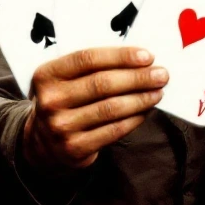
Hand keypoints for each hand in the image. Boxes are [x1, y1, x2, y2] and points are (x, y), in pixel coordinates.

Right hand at [23, 47, 167, 170]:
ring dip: (141, 98)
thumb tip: (138, 61)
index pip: (88, 59)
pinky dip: (134, 119)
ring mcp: (61, 126)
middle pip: (103, 84)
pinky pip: (113, 130)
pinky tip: (146, 110)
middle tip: (161, 75)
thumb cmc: (64, 100)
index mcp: (47, 75)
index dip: (121, 56)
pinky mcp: (75, 148)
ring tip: (158, 92)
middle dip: (138, 78)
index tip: (147, 56)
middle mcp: (51, 100)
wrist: (42, 140)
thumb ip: (92, 67)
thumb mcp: (64, 79)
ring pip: (111, 108)